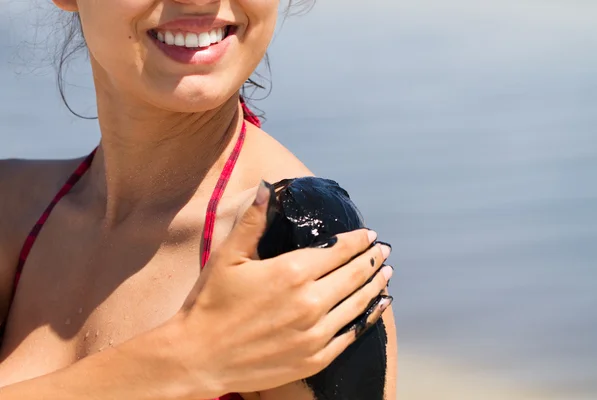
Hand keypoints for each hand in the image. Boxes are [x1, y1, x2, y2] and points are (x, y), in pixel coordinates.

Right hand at [173, 181, 393, 397]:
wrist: (199, 357)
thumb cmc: (211, 303)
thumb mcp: (229, 257)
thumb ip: (253, 221)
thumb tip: (270, 187)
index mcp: (292, 272)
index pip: (339, 250)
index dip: (358, 241)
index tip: (369, 234)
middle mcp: (311, 302)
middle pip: (355, 275)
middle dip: (372, 259)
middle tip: (383, 251)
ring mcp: (316, 333)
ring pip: (359, 303)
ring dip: (376, 285)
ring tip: (386, 274)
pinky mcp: (314, 358)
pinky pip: (351, 334)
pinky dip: (368, 318)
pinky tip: (377, 308)